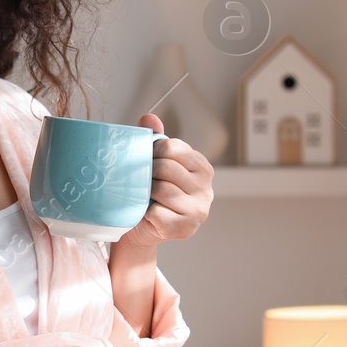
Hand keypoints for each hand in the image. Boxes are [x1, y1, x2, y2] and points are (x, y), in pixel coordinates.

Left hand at [119, 113, 213, 250]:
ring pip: (162, 190)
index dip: (152, 152)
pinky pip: (158, 212)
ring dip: (146, 193)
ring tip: (144, 196)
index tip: (145, 160)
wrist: (141, 228)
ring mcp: (199, 210)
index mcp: (201, 167)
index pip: (172, 148)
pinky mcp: (186, 228)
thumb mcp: (154, 163)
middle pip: (166, 168)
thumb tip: (149, 118)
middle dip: (148, 173)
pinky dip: (147, 212)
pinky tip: (148, 213)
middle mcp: (206, 188)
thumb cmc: (149, 193)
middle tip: (141, 180)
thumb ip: (154, 139)